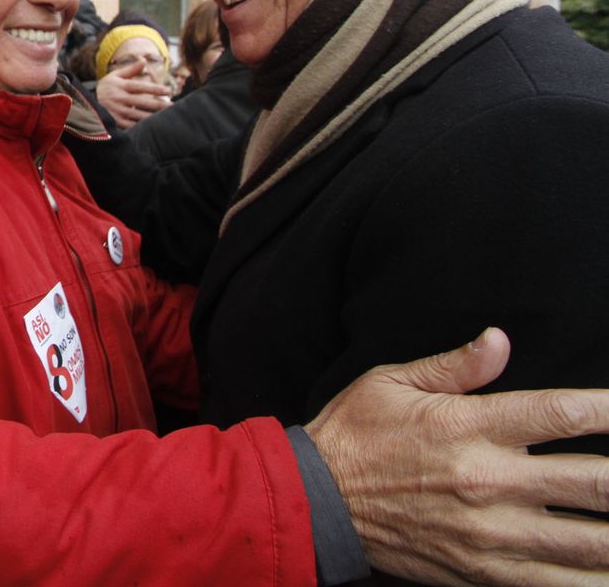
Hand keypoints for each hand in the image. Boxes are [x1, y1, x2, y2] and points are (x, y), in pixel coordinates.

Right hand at [95, 61, 170, 128]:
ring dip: (153, 116)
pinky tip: (153, 126)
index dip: (155, 89)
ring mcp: (117, 111)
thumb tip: (144, 60)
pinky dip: (142, 126)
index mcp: (121, 86)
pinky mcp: (116, 122)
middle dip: (158, 104)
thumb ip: (131, 69)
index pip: (141, 87)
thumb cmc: (106, 87)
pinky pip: (132, 125)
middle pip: (142, 102)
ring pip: (139, 115)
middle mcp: (119, 98)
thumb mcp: (115, 76)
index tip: (168, 91)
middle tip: (172, 106)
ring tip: (166, 117)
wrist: (87, 103)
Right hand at [305, 328, 608, 584]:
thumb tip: (499, 339)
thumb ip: (454, 365)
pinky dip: (593, 580)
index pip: (560, 414)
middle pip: (593, 482)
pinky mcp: (483, 572)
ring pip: (588, 544)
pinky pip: (556, 585)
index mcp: (468, 425)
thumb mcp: (393, 381)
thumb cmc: (356, 431)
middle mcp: (488, 479)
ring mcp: (491, 534)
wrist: (320, 499)